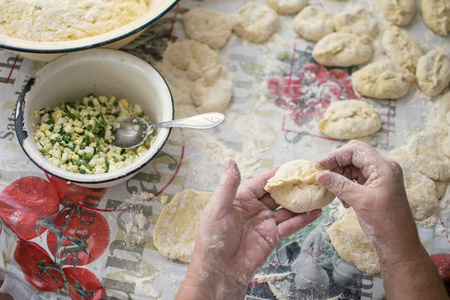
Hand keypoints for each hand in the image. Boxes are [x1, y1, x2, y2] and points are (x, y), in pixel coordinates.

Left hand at [176, 159, 320, 299]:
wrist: (220, 271)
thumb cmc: (212, 239)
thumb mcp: (218, 208)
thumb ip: (228, 185)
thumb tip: (230, 161)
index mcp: (240, 199)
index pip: (261, 182)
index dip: (276, 174)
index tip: (292, 166)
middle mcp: (254, 209)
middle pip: (277, 194)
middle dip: (292, 186)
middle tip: (310, 178)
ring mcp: (264, 223)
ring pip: (286, 209)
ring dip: (301, 202)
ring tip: (317, 193)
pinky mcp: (272, 237)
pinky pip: (290, 225)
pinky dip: (303, 219)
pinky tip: (315, 212)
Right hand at [315, 140, 415, 258]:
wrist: (399, 244)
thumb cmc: (384, 223)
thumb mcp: (360, 201)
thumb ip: (339, 185)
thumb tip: (320, 175)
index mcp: (383, 167)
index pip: (355, 151)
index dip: (334, 156)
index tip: (319, 166)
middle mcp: (383, 168)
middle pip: (354, 154)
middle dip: (337, 163)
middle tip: (323, 175)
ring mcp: (381, 177)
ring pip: (354, 166)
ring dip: (341, 175)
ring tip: (334, 190)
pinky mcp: (376, 186)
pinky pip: (357, 177)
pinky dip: (346, 184)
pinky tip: (343, 198)